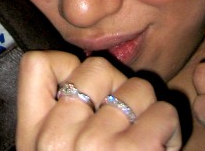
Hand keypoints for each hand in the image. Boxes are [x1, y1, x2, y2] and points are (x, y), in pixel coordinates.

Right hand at [16, 50, 181, 149]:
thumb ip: (54, 115)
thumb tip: (78, 65)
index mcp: (34, 138)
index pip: (37, 62)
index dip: (66, 66)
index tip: (83, 97)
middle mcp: (58, 140)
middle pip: (96, 67)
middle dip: (117, 88)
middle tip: (122, 125)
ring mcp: (95, 145)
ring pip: (136, 88)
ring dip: (148, 112)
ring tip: (143, 142)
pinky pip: (163, 110)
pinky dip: (170, 130)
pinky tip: (159, 150)